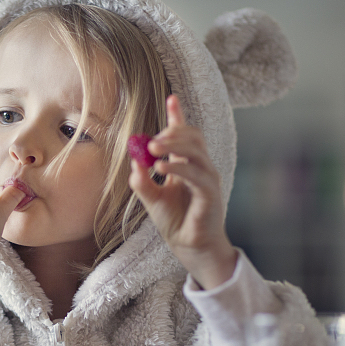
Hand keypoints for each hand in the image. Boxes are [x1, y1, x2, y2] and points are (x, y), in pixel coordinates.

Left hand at [128, 95, 236, 288]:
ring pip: (197, 151)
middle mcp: (201, 168)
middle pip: (193, 137)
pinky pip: (197, 175)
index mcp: (187, 165)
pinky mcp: (210, 195)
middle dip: (173, 132)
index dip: (179, 116)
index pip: (185, 135)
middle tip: (151, 140)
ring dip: (174, 146)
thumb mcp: (151, 199)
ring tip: (153, 150)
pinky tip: (161, 168)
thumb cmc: (175, 222)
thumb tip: (133, 161)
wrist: (189, 248)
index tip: (172, 98)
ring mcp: (208, 180)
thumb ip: (142, 180)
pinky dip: (179, 167)